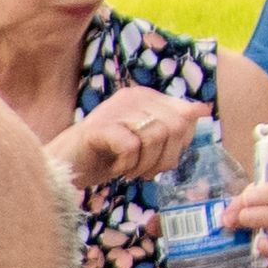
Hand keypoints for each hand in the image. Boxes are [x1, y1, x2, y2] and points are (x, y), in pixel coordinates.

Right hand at [52, 87, 213, 187]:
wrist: (64, 168)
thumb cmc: (105, 157)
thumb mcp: (145, 141)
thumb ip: (171, 126)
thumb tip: (203, 109)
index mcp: (146, 96)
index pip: (186, 116)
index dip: (179, 145)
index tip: (158, 159)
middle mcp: (132, 97)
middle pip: (176, 126)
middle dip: (166, 157)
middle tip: (145, 171)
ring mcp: (115, 110)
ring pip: (156, 137)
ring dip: (146, 164)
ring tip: (129, 171)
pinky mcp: (98, 128)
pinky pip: (131, 147)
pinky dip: (127, 165)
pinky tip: (115, 169)